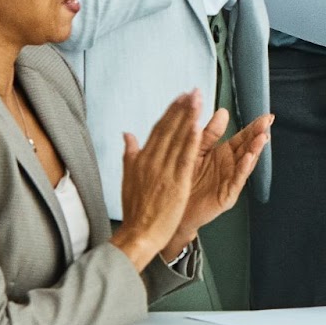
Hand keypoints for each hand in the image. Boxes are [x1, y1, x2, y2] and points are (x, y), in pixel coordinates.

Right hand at [110, 92, 204, 270]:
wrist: (138, 233)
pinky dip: (190, 141)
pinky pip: (184, 158)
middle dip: (182, 109)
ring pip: (177, 139)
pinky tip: (198, 126)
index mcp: (142, 160)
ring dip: (188, 117)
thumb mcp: (128, 178)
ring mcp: (163, 171)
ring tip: (197, 99)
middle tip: (194, 91)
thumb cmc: (136, 209)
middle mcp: (152, 162)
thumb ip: (130, 154)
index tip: (182, 97)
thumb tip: (127, 134)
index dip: (171, 112)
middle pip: (168, 130)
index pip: (159, 130)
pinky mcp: (175, 182)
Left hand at [160, 109, 272, 262]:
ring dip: (255, 150)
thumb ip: (209, 133)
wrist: (172, 208)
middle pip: (248, 147)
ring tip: (262, 137)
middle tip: (267, 122)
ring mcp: (230, 180)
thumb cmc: (183, 181)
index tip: (265, 116)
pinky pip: (237, 180)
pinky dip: (244, 168)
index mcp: (223, 153)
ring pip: (246, 162)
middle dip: (258, 134)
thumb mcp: (195, 150)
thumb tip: (222, 113)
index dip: (254, 127)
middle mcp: (230, 166)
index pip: (243, 137)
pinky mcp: (227, 195)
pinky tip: (248, 157)